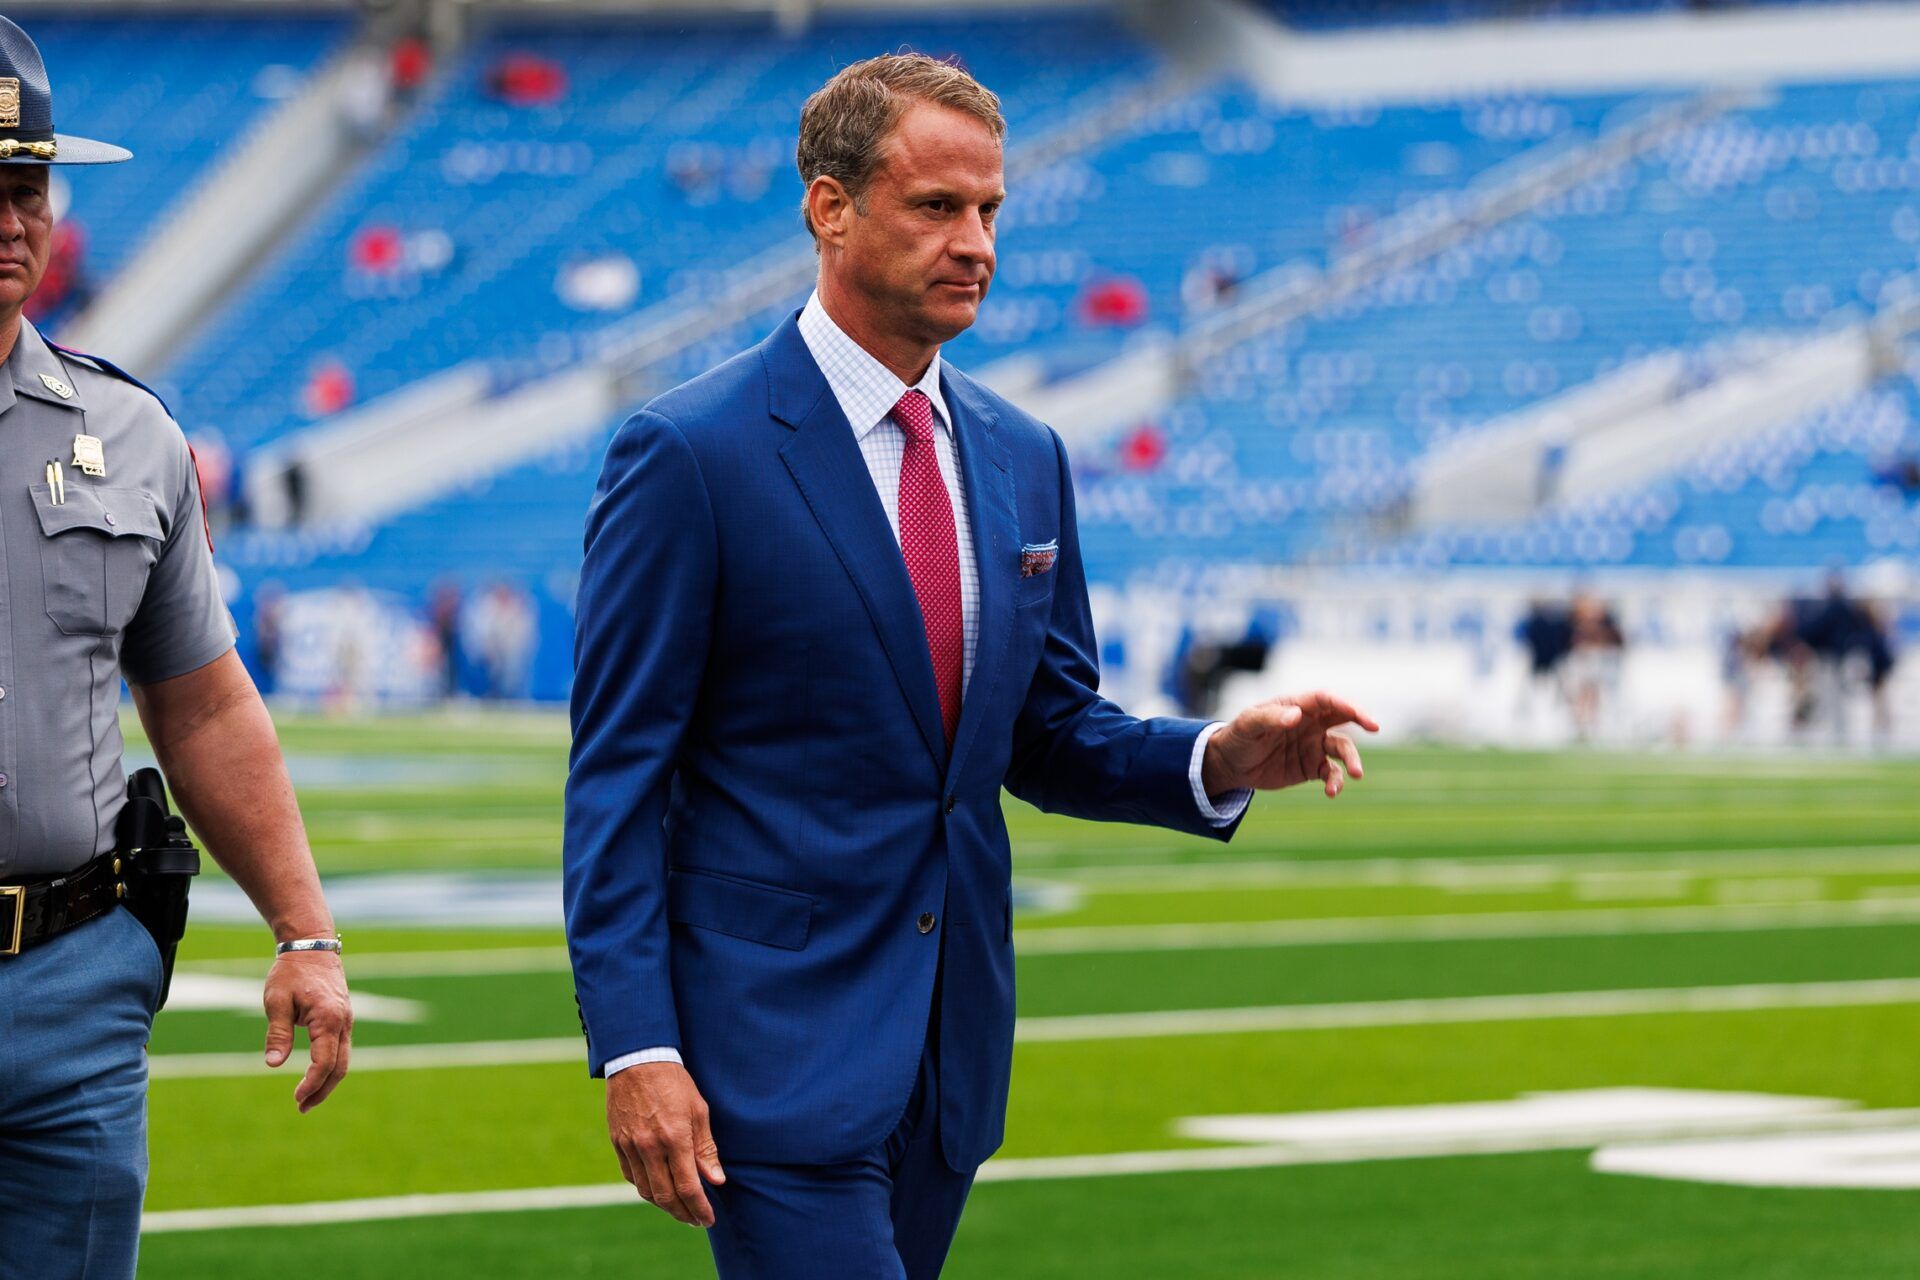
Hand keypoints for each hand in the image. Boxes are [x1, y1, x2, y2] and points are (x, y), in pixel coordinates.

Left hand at [262, 949, 352, 1112]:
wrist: (311, 946)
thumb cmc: (291, 972)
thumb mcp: (276, 1001)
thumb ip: (277, 1034)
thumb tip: (272, 1065)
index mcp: (328, 1018)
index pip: (324, 1062)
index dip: (311, 1084)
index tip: (296, 1099)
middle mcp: (343, 1022)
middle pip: (340, 1067)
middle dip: (322, 1091)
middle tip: (302, 1109)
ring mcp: (346, 1020)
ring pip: (343, 1060)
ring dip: (327, 1082)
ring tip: (307, 1099)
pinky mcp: (342, 1019)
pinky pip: (341, 1049)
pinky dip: (330, 1066)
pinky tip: (315, 1075)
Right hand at [607, 1061, 725, 1226]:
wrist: (638, 1060)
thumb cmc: (674, 1082)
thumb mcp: (699, 1110)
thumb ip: (706, 1149)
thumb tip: (716, 1181)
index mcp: (675, 1138)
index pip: (688, 1187)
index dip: (699, 1208)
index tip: (708, 1219)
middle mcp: (650, 1146)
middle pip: (665, 1196)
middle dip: (683, 1213)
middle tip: (695, 1219)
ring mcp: (631, 1146)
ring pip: (646, 1190)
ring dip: (664, 1205)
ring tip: (680, 1208)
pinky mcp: (618, 1143)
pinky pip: (631, 1176)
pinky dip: (646, 1187)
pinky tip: (658, 1188)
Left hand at [1202, 690, 1379, 798]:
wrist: (1230, 765)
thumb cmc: (1237, 737)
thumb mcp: (1247, 725)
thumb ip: (1270, 718)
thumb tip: (1296, 716)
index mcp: (1295, 706)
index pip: (1325, 700)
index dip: (1344, 704)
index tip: (1360, 715)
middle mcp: (1309, 723)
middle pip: (1342, 716)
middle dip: (1361, 719)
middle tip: (1375, 726)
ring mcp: (1313, 744)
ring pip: (1342, 749)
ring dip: (1352, 760)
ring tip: (1356, 774)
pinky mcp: (1311, 766)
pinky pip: (1331, 773)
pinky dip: (1336, 782)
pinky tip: (1331, 792)